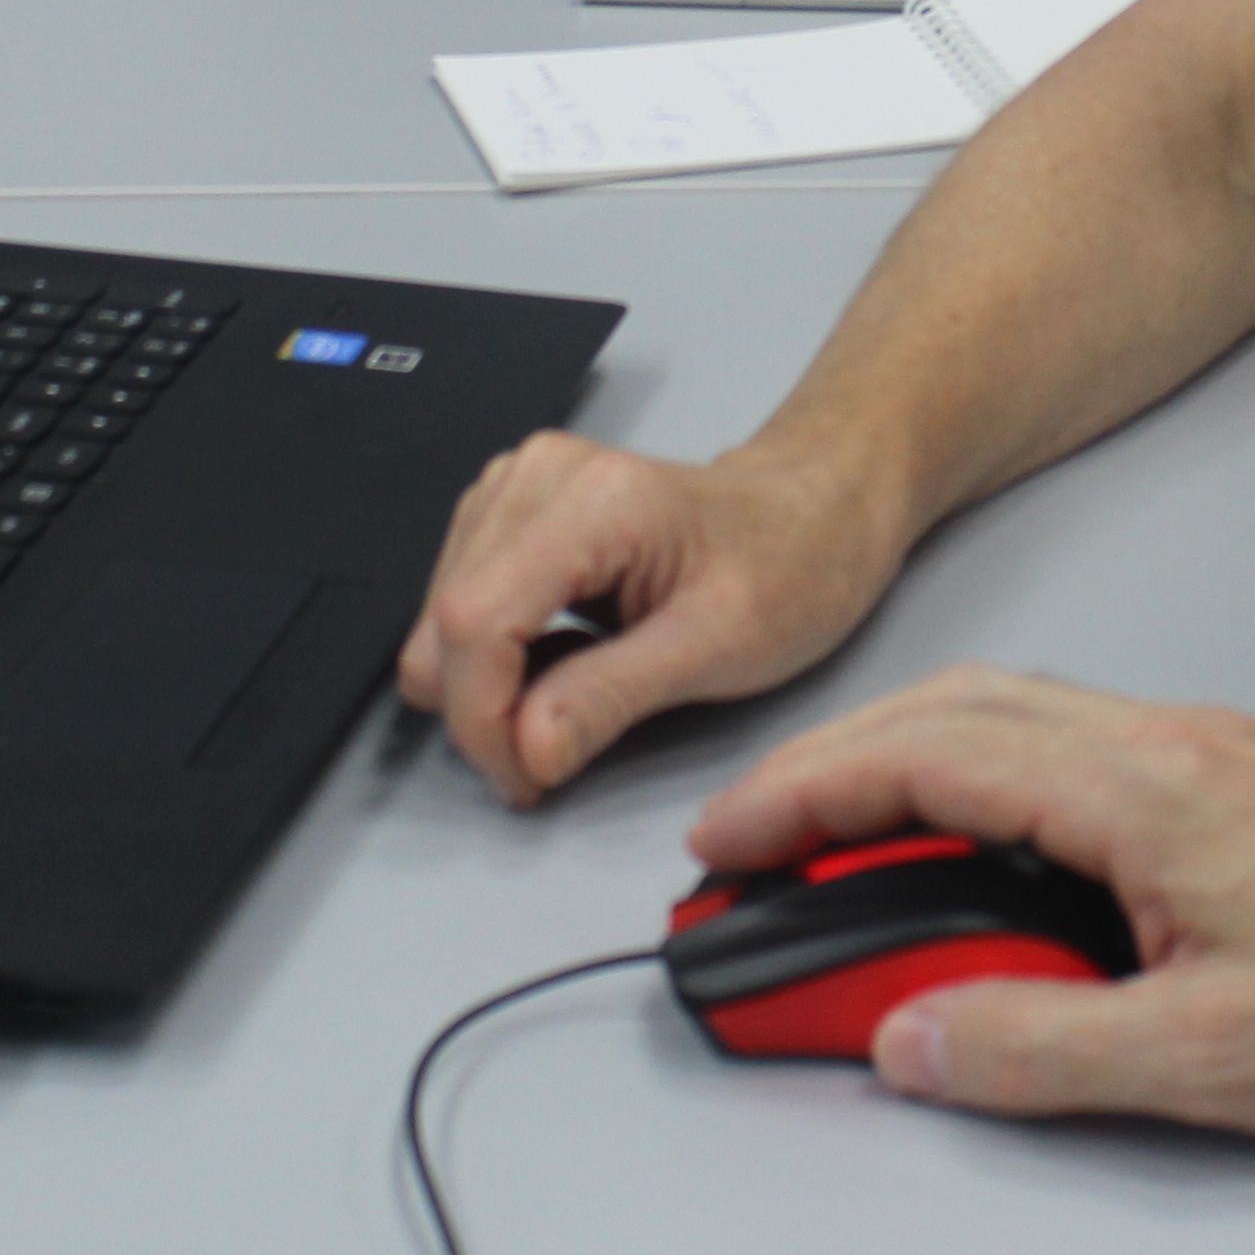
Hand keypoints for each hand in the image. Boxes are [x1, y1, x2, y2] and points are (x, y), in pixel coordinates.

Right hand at [400, 431, 914, 802]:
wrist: (812, 512)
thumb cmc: (790, 562)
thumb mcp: (719, 647)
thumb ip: (610, 699)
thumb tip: (527, 750)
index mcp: (593, 499)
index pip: (474, 621)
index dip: (482, 719)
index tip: (525, 776)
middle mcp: (539, 478)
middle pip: (444, 624)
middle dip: (484, 715)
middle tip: (552, 759)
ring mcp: (516, 489)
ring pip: (441, 623)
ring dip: (490, 690)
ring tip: (576, 699)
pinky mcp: (509, 514)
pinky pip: (462, 609)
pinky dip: (500, 660)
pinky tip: (563, 661)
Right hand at [685, 665, 1254, 1143]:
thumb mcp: (1211, 1062)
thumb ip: (1039, 1048)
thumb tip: (909, 1037)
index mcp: (1144, 788)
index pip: (924, 756)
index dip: (802, 795)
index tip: (727, 847)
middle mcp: (1172, 742)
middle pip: (954, 714)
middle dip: (833, 775)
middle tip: (756, 854)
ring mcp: (1213, 752)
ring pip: (1018, 723)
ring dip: (913, 776)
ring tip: (849, 866)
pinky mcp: (1248, 781)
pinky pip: (1080, 750)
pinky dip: (993, 786)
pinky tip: (991, 861)